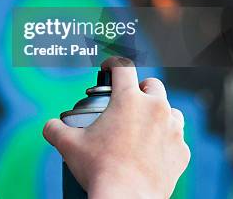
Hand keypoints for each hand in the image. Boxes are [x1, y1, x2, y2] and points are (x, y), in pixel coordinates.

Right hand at [43, 57, 189, 198]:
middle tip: (126, 102)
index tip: (108, 68)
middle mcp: (155, 108)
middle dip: (139, 88)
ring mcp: (173, 130)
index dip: (113, 63)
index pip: (123, 67)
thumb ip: (54, 129)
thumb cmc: (98, 169)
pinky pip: (177, 138)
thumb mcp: (68, 145)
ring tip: (142, 124)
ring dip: (158, 112)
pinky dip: (166, 139)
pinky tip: (153, 148)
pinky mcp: (182, 152)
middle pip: (152, 84)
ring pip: (170, 109)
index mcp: (129, 98)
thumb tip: (49, 126)